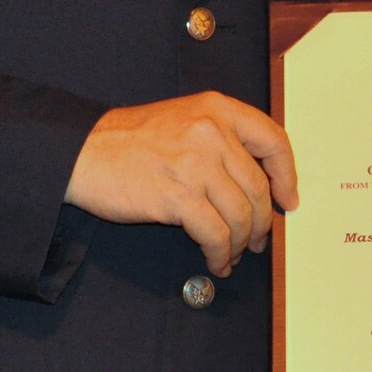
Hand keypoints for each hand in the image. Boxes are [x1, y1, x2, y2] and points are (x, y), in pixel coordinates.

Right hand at [65, 93, 297, 275]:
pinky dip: (221, 254)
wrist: (83, 152)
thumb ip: (221, 139)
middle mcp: (213, 133)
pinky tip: (216, 261)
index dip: (286, 175)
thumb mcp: (184, 119)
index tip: (288, 199)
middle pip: (258, 186)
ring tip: (233, 253)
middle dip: (263, 221)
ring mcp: (196, 164)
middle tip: (259, 240)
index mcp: (218, 109)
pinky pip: (216, 235)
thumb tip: (257, 181)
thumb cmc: (130, 140)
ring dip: (241, 242)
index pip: (273, 140)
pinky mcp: (179, 197)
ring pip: (241, 215)